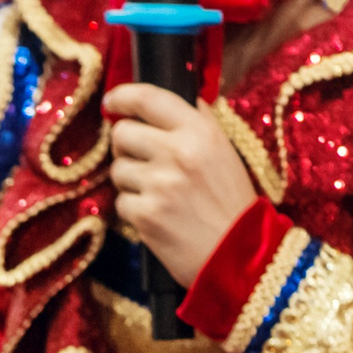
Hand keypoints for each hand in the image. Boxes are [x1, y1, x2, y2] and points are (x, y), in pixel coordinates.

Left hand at [104, 82, 257, 289]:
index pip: (148, 98)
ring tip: (157, 193)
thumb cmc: (232, 203)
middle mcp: (178, 152)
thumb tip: (172, 101)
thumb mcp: (224, 152)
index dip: (123, 96)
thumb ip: (199, 123)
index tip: (112, 101)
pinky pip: (121, 202)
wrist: (240, 255)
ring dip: (130, 180)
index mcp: (200, 131)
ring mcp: (159, 184)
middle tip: (139, 158)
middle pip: (122, 133)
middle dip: (124, 146)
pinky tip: (157, 216)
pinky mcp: (145, 215)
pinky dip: (134, 209)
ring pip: (117, 169)